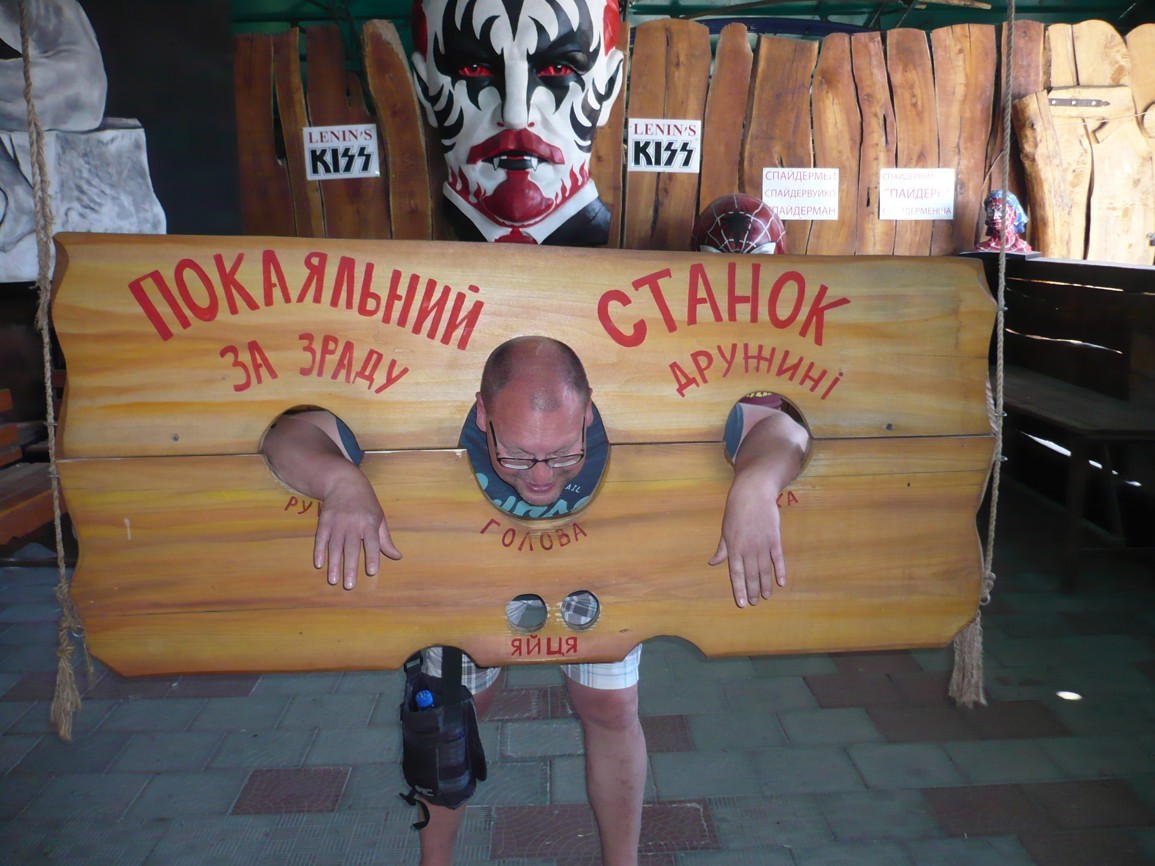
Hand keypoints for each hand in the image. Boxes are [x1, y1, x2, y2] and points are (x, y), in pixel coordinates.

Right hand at [314, 472, 400, 589]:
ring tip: (333, 580)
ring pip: (335, 546)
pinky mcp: (324, 521)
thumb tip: (397, 557)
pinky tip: (319, 564)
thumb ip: (386, 539)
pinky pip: (321, 538)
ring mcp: (338, 522)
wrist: (345, 482)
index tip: (372, 571)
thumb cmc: (367, 504)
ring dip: (334, 564)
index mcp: (370, 523)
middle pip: (352, 548)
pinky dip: (319, 551)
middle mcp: (354, 523)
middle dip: (350, 567)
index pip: (372, 542)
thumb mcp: (379, 517)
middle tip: (349, 586)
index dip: (373, 556)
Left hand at [708, 472, 785, 607]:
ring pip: (764, 570)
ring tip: (765, 597)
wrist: (753, 494)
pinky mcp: (774, 539)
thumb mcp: (725, 530)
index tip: (741, 603)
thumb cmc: (735, 511)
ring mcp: (762, 545)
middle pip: (751, 575)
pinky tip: (781, 582)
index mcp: (734, 548)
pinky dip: (780, 571)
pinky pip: (778, 559)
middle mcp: (748, 549)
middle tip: (753, 602)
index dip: (739, 589)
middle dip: (752, 590)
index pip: (736, 574)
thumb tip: (712, 563)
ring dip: (765, 585)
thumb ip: (722, 549)